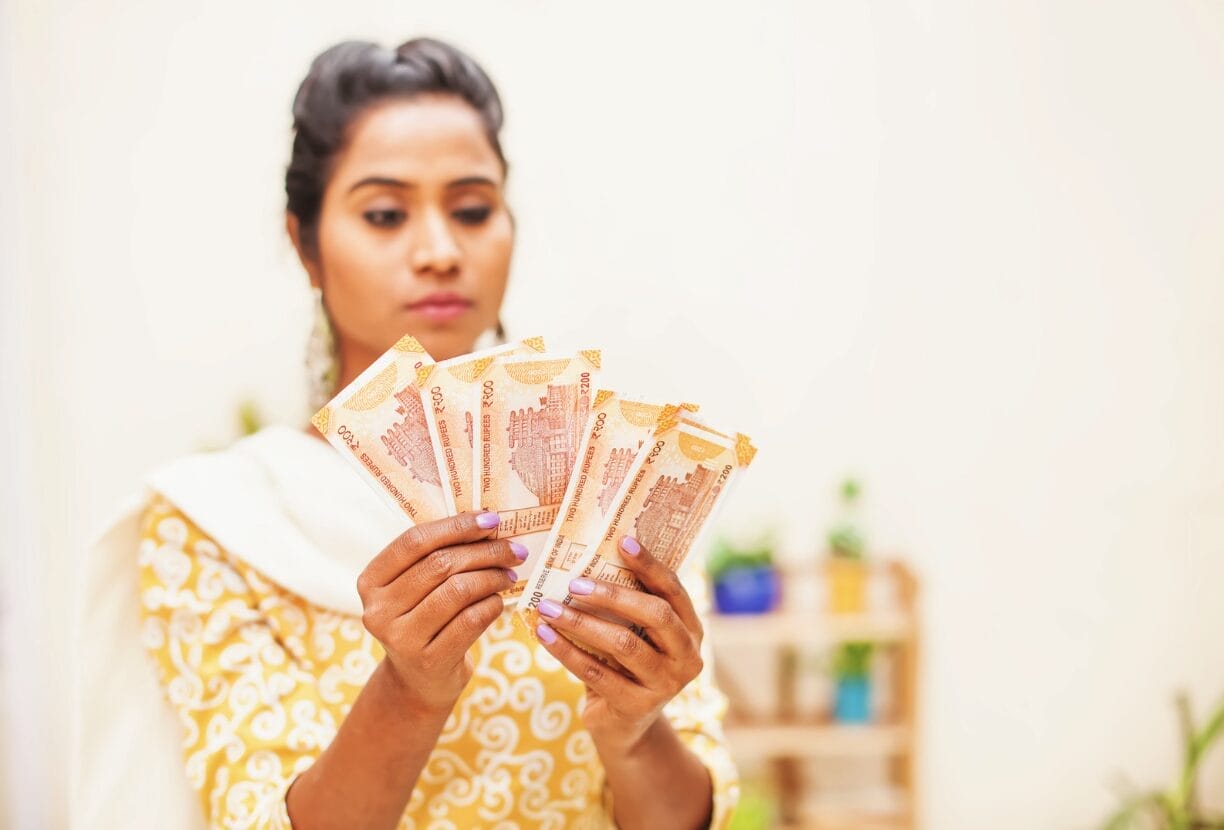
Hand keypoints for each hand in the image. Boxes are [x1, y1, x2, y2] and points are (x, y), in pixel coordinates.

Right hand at [356, 511, 525, 715]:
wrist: (418, 681)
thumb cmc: (423, 619)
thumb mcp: (416, 587)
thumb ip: (438, 554)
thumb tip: (487, 520)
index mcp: (370, 581)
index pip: (414, 541)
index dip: (456, 526)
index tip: (491, 519)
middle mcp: (378, 609)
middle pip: (440, 565)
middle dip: (484, 552)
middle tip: (514, 550)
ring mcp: (401, 638)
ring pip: (458, 590)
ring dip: (492, 577)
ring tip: (508, 575)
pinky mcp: (429, 660)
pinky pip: (471, 620)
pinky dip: (492, 604)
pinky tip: (499, 601)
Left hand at [533, 536, 703, 750]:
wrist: (624, 726)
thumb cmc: (625, 666)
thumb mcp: (634, 634)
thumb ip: (626, 606)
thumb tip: (587, 558)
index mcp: (691, 629)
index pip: (673, 589)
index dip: (649, 564)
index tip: (622, 540)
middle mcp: (688, 656)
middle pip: (655, 614)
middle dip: (613, 594)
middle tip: (575, 582)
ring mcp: (666, 684)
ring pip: (623, 644)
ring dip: (581, 622)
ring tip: (548, 607)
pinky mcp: (637, 706)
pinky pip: (596, 672)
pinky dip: (565, 651)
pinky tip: (543, 634)